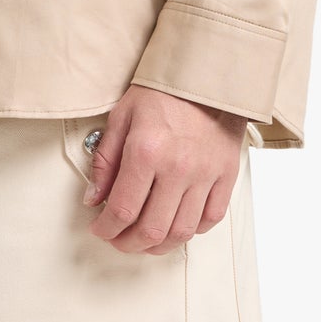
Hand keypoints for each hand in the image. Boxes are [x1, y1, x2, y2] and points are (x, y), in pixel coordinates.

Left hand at [81, 84, 249, 254]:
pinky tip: (175, 225)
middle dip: (127, 244)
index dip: (106, 229)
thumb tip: (93, 200)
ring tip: (143, 240)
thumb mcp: (121, 117)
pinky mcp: (226, 175)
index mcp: (146, 151)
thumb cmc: (162, 93)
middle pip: (151, 230)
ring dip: (158, 245)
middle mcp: (177, 167)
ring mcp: (205, 174)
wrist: (205, 76)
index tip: (99, 229)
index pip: (122, 210)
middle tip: (117, 240)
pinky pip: (210, 219)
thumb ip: (105, 161)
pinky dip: (191, 231)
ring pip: (181, 232)